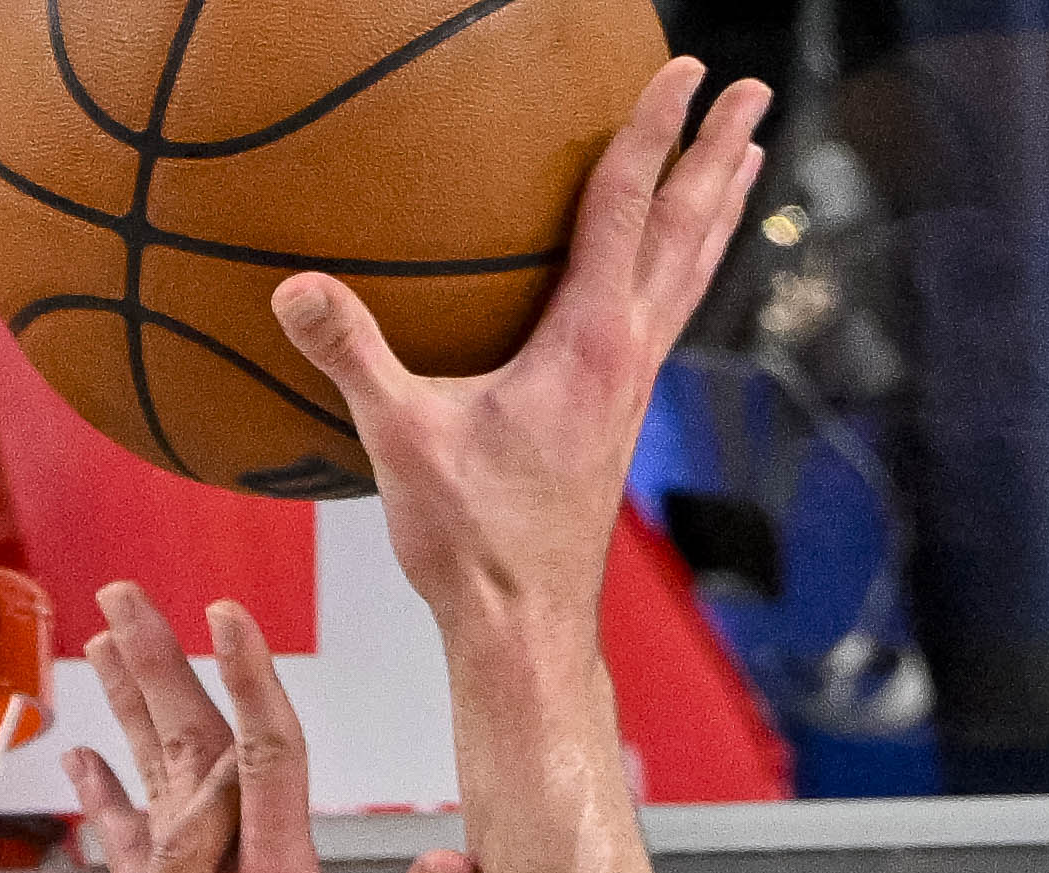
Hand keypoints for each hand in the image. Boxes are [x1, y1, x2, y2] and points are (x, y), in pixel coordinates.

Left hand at [66, 586, 478, 872]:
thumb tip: (453, 861)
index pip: (264, 768)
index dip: (249, 687)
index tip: (225, 615)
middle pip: (185, 759)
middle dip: (159, 670)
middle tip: (123, 596)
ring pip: (147, 797)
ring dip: (126, 717)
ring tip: (98, 646)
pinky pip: (122, 863)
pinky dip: (106, 807)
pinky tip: (85, 769)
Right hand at [269, 61, 775, 658]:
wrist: (525, 627)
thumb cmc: (473, 543)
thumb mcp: (401, 442)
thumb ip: (353, 356)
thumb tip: (294, 287)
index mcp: (588, 341)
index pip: (627, 207)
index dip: (653, 130)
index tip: (685, 70)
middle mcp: (627, 353)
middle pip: (687, 230)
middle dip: (720, 155)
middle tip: (754, 94)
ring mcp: (631, 386)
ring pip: (689, 274)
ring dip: (717, 209)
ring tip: (746, 159)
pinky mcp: (620, 416)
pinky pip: (666, 316)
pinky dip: (683, 270)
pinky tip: (671, 269)